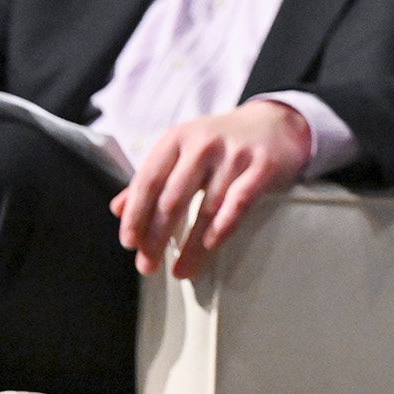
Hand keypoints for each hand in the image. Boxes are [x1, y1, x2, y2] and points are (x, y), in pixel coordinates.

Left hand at [111, 99, 311, 278]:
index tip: (129, 243)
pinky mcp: (264, 165)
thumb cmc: (222, 142)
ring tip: (181, 270)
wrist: (276, 123)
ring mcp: (236, 154)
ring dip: (190, 245)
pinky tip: (211, 245)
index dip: (136, 215)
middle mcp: (204, 143)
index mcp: (178, 138)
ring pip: (206, 207)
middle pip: (173, 198)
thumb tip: (118, 210)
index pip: (148, 180)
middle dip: (156, 237)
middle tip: (148, 265)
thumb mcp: (184, 150)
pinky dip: (223, 226)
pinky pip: (239, 202)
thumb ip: (153, 178)